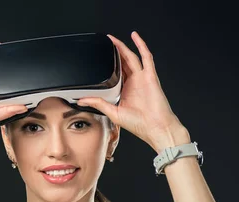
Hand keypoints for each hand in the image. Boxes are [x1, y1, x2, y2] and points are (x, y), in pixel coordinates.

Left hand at [77, 31, 188, 150]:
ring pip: (131, 58)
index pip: (114, 74)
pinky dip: (141, 46)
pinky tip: (135, 37)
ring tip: (113, 38)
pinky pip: (146, 58)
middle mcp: (134, 83)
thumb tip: (81, 100)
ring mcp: (142, 78)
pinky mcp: (150, 76)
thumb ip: (98, 104)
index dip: (107, 65)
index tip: (97, 59)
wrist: (156, 128)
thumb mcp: (113, 113)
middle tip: (103, 43)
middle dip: (113, 52)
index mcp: (125, 91)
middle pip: (122, 63)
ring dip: (123, 47)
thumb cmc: (140, 124)